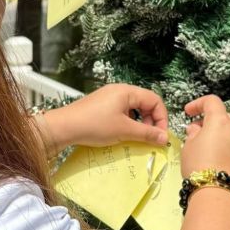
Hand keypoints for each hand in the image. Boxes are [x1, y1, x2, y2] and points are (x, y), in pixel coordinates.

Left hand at [37, 84, 168, 153]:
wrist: (64, 127)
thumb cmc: (95, 126)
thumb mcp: (124, 131)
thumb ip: (147, 134)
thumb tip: (165, 139)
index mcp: (127, 91)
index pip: (154, 100)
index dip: (161, 118)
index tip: (160, 136)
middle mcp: (119, 90)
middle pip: (145, 103)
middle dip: (150, 121)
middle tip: (147, 138)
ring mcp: (109, 97)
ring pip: (133, 108)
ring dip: (139, 123)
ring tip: (135, 137)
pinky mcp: (101, 105)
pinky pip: (121, 111)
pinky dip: (127, 122)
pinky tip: (121, 134)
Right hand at [181, 95, 229, 182]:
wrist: (218, 194)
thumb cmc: (199, 166)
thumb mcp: (188, 147)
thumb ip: (193, 133)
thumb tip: (196, 129)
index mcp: (220, 121)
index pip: (212, 102)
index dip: (198, 104)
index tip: (188, 112)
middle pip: (222, 117)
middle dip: (208, 121)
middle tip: (194, 131)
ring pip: (229, 132)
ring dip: (217, 135)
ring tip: (203, 147)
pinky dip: (224, 147)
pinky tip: (213, 159)